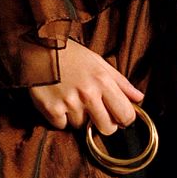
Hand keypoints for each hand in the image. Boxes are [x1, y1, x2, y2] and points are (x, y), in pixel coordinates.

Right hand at [28, 39, 144, 133]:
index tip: (118, 117)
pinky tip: (58, 101)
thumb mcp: (99, 63)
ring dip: (78, 118)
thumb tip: (139, 98)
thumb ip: (121, 82)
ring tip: (71, 99)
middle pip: (106, 129)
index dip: (124, 119)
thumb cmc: (71, 55)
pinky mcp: (51, 109)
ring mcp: (69, 103)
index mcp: (103, 81)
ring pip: (82, 127)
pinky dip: (60, 118)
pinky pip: (62, 126)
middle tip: (95, 112)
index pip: (125, 115)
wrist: (38, 48)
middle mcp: (88, 94)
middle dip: (103, 124)